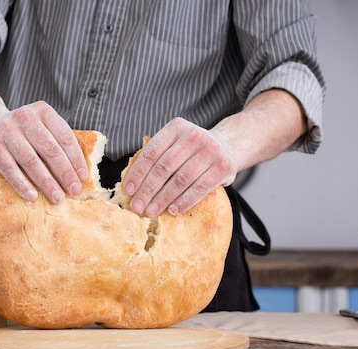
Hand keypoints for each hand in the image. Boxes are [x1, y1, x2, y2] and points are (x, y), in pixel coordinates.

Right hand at [0, 101, 88, 203]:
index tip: (82, 177)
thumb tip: (78, 174)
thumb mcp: (41, 127)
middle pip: (49, 149)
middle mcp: (24, 116)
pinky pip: (9, 168)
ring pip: (30, 160)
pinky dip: (22, 184)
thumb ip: (58, 142)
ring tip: (57, 197)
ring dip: (46, 182)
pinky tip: (32, 196)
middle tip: (74, 190)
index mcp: (43, 111)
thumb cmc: (22, 132)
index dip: (76, 159)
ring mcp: (6, 130)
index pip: (65, 137)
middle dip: (64, 172)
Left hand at [122, 118, 237, 216]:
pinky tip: (172, 210)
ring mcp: (210, 150)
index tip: (128, 190)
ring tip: (151, 211)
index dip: (138, 173)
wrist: (229, 145)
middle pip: (164, 167)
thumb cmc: (193, 150)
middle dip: (148, 190)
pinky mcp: (223, 166)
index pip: (152, 153)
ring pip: (180, 180)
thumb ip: (157, 157)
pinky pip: (199, 188)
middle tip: (137, 206)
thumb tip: (133, 185)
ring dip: (163, 198)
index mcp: (176, 128)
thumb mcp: (176, 143)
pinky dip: (184, 201)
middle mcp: (194, 136)